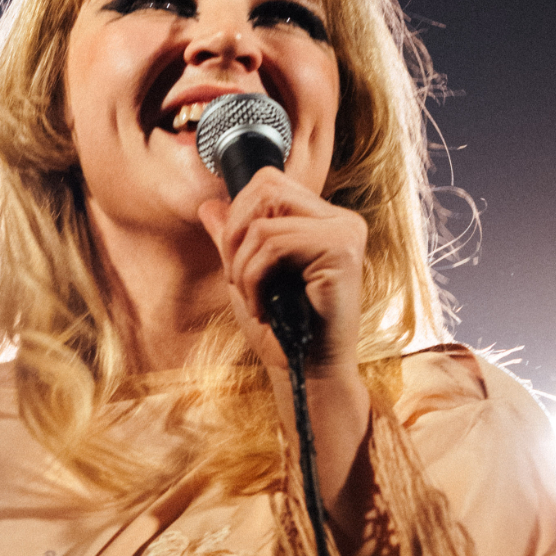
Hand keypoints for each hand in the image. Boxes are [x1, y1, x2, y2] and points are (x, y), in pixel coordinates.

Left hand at [198, 174, 372, 542]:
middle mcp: (341, 220)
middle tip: (238, 280)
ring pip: (266, 221)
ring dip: (242, 266)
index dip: (238, 216)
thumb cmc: (283, 331)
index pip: (269, 182)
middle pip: (266, 186)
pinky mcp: (342, 251)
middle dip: (236, 235)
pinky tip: (262, 306)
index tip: (236, 263)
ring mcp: (345, 232)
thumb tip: (210, 205)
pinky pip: (275, 243)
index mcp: (323, 220)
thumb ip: (233, 239)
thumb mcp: (248, 276)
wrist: (307, 374)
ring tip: (252, 299)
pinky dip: (254, 277)